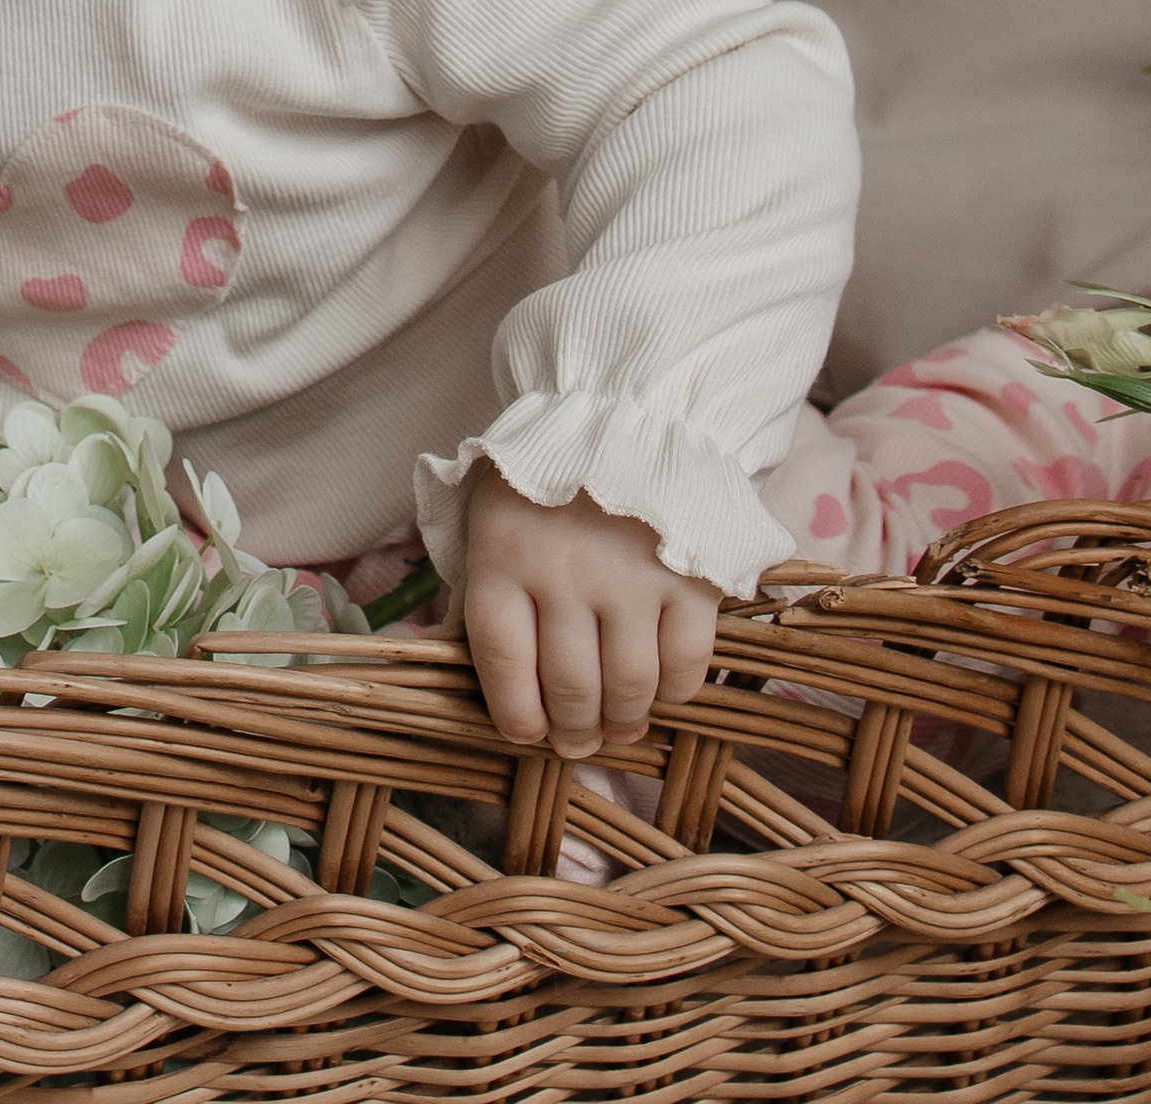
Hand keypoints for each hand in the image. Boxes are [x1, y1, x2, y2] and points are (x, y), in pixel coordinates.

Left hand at [461, 465, 719, 757]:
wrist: (627, 409)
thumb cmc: (545, 478)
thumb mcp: (487, 516)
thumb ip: (479, 589)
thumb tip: (459, 668)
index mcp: (503, 557)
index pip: (503, 668)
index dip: (515, 718)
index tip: (527, 732)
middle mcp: (564, 574)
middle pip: (570, 689)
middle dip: (573, 732)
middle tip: (578, 741)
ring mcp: (631, 578)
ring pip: (629, 689)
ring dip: (623, 721)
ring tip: (619, 724)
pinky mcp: (691, 578)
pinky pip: (685, 666)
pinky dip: (674, 692)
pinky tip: (661, 687)